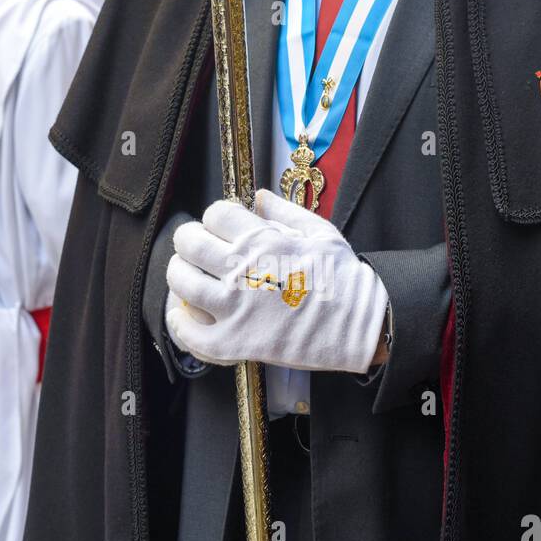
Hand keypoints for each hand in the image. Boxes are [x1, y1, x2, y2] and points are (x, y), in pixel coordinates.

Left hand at [165, 189, 387, 372]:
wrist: (360, 325)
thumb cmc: (344, 279)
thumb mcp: (321, 232)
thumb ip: (284, 211)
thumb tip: (258, 197)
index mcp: (262, 240)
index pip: (215, 215)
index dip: (215, 218)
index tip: (221, 229)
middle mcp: (242, 270)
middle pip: (188, 242)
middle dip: (190, 241)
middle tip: (197, 250)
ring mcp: (234, 308)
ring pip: (181, 282)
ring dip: (180, 276)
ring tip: (190, 278)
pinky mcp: (234, 343)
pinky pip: (189, 333)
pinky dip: (180, 324)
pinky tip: (186, 316)